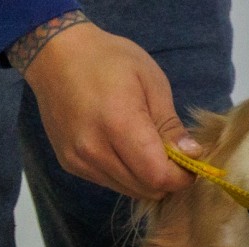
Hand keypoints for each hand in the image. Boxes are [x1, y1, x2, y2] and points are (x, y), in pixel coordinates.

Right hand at [17, 18, 199, 199]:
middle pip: (146, 189)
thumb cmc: (109, 60)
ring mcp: (78, 159)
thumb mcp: (151, 82)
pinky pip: (110, 183)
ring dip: (146, 178)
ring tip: (148, 149)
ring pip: (129, 190)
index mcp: (118, 124)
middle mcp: (93, 149)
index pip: (158, 176)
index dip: (181, 176)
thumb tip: (193, 156)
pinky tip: (125, 150)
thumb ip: (170, 124)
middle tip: (172, 154)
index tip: (190, 161)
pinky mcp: (69, 164)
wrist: (55, 54)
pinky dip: (126, 175)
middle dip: (167, 179)